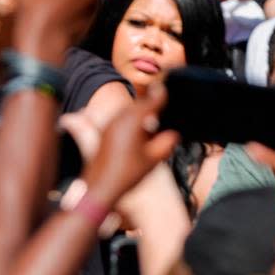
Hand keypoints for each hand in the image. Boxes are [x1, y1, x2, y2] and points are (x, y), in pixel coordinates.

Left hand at [81, 84, 179, 205]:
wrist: (101, 186)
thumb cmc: (128, 173)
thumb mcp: (153, 159)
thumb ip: (166, 142)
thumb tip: (173, 133)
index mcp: (132, 121)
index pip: (149, 102)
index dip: (160, 95)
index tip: (166, 88)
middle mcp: (118, 119)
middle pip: (138, 104)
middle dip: (150, 103)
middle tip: (162, 103)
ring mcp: (109, 125)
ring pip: (128, 111)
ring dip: (140, 112)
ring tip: (152, 120)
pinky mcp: (105, 133)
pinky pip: (121, 120)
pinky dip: (131, 120)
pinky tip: (139, 132)